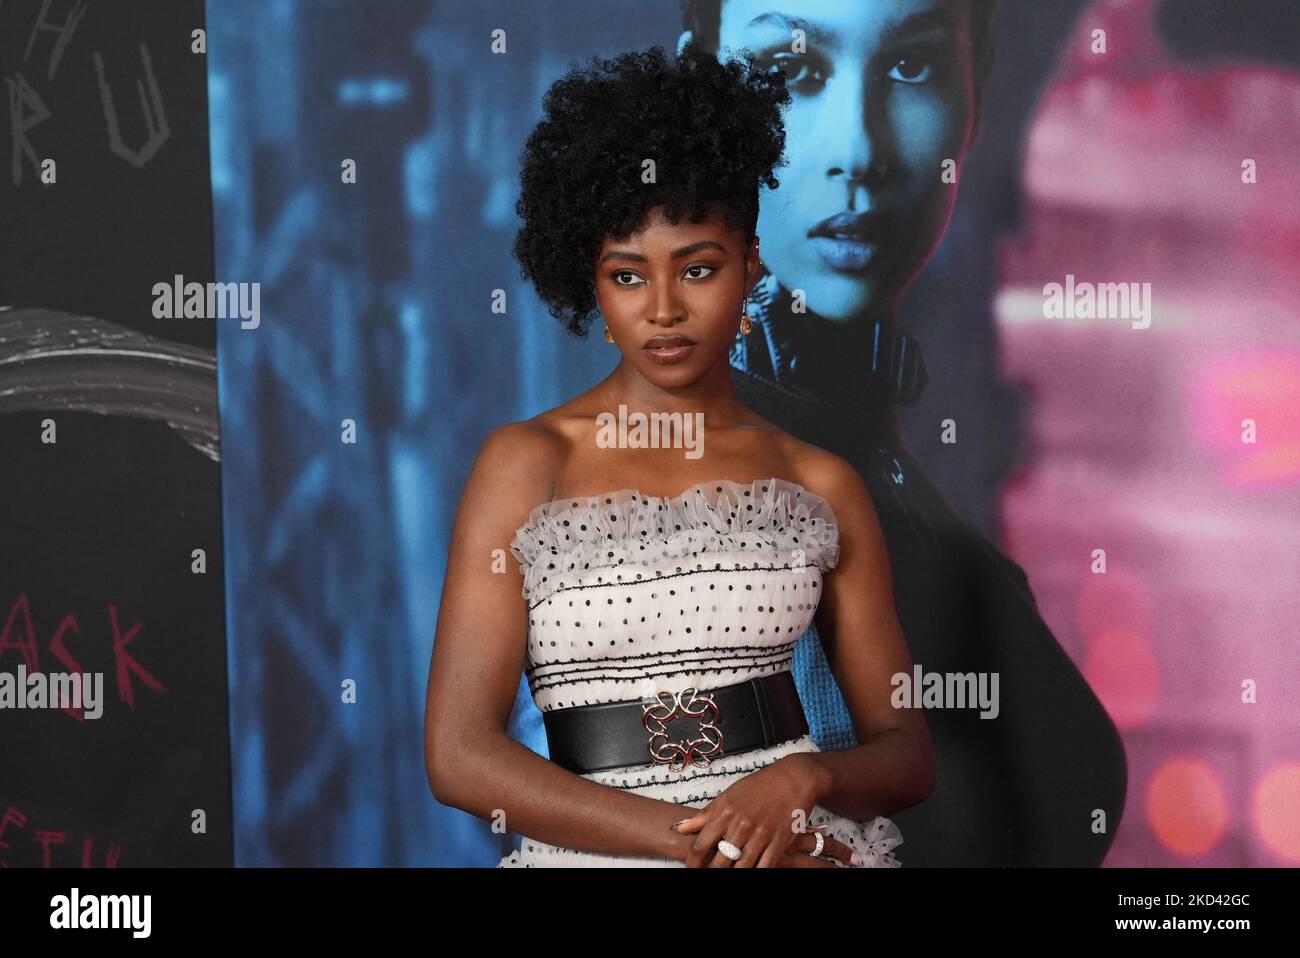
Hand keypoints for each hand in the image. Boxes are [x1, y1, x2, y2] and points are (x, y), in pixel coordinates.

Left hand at [672, 754, 832, 866]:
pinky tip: (751, 872)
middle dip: (712, 871)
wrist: (792, 779)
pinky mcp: (779, 842)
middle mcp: (741, 825)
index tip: (692, 867)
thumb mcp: (728, 796)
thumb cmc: (759, 786)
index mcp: (725, 812)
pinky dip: (756, 872)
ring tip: (730, 874)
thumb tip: (679, 827)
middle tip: (710, 873)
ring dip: (734, 874)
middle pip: (720, 861)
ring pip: (742, 867)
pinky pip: (765, 866)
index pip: (701, 844)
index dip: (693, 861)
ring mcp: (761, 834)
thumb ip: (704, 815)